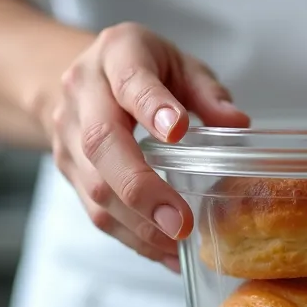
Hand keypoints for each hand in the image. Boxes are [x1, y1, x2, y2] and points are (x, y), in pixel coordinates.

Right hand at [44, 22, 250, 270]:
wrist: (78, 76)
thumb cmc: (141, 69)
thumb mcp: (179, 64)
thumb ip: (207, 92)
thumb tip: (238, 123)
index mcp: (117, 54)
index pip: (131, 81)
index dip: (153, 107)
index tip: (180, 131)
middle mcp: (83, 93)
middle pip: (102, 144)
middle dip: (142, 188)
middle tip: (181, 221)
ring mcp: (69, 134)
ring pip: (94, 186)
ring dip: (137, 222)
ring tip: (178, 243)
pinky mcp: (68, 169)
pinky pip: (95, 210)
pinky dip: (132, 236)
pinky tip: (165, 252)